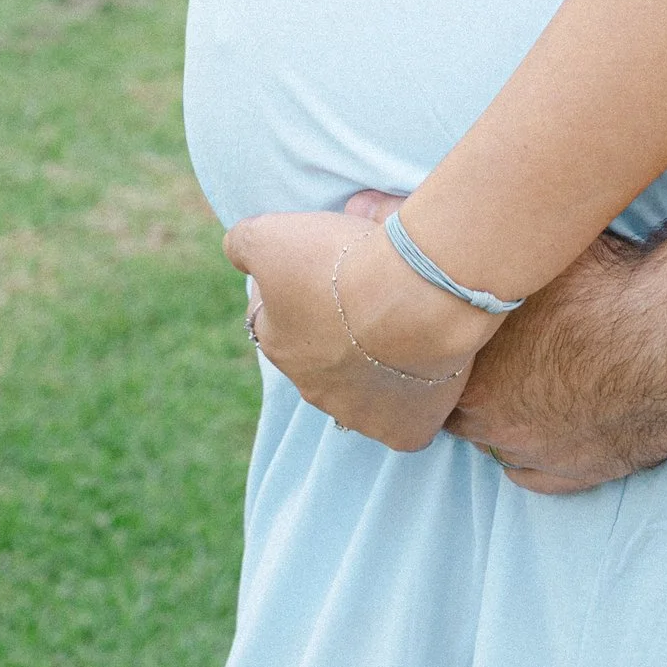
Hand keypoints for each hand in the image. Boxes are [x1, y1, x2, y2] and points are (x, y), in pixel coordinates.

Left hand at [226, 206, 477, 450]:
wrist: (415, 295)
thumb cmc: (342, 265)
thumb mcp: (271, 236)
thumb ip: (243, 243)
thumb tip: (238, 253)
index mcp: (279, 345)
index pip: (275, 318)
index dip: (298, 289)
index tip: (327, 267)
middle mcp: (313, 389)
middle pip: (322, 359)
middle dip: (340, 331)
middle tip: (373, 295)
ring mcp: (360, 415)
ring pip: (364, 392)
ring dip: (377, 367)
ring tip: (407, 328)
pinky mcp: (404, 430)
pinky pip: (405, 422)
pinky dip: (414, 402)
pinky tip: (429, 371)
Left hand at [442, 229, 666, 495]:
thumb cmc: (604, 287)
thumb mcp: (531, 262)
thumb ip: (491, 269)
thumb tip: (460, 242)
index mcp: (472, 378)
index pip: (432, 379)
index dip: (447, 355)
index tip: (462, 336)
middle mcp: (496, 426)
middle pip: (462, 417)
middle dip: (473, 391)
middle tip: (494, 360)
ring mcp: (540, 454)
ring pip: (499, 449)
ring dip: (504, 423)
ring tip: (523, 389)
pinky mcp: (584, 472)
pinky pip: (535, 479)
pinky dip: (533, 458)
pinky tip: (539, 431)